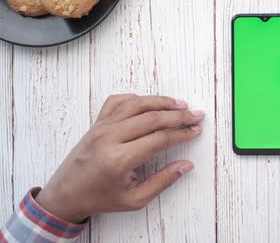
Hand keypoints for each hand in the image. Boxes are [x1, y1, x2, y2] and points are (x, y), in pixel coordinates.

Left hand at [35, 95, 204, 222]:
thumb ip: (163, 181)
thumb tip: (186, 165)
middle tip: (196, 116)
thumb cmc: (100, 198)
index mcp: (120, 160)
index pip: (160, 139)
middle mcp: (110, 138)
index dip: (182, 134)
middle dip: (179, 116)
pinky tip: (151, 103)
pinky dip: (137, 98)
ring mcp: (101, 127)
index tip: (196, 131)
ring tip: (180, 104)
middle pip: (152, 118)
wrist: (65, 194)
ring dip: (161, 102)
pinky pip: (118, 101)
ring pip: (137, 104)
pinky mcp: (96, 122)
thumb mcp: (135, 199)